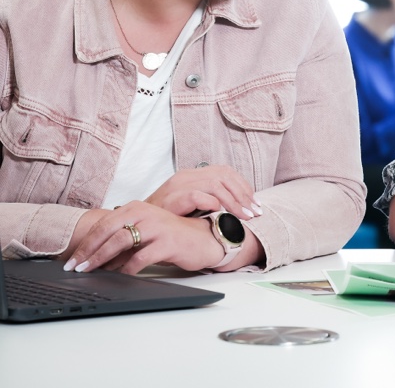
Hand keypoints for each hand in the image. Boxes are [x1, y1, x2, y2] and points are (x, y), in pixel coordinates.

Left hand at [64, 201, 230, 274]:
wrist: (203, 239)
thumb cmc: (171, 237)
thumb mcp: (144, 233)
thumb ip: (123, 240)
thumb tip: (95, 258)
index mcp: (137, 208)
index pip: (104, 224)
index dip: (86, 242)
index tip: (72, 259)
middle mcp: (146, 213)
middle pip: (108, 231)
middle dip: (88, 251)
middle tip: (75, 267)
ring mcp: (157, 226)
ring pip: (121, 241)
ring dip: (101, 259)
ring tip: (91, 271)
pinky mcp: (167, 242)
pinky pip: (140, 257)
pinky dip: (126, 269)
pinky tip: (119, 276)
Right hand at [145, 164, 261, 220]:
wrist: (138, 224)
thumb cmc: (168, 218)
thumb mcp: (193, 205)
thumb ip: (211, 200)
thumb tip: (240, 207)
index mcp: (194, 174)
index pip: (226, 172)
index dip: (243, 186)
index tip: (255, 203)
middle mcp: (187, 175)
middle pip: (224, 176)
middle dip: (243, 194)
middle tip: (254, 212)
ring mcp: (178, 184)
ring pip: (215, 184)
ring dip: (233, 201)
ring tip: (243, 216)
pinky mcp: (171, 197)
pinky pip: (196, 195)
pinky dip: (212, 202)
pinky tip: (220, 213)